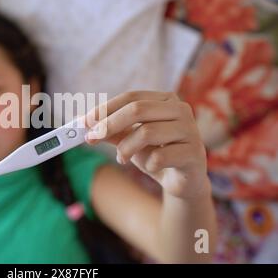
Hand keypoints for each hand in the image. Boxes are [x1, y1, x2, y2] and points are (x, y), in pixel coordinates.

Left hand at [84, 91, 209, 199]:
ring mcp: (190, 130)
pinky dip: (148, 164)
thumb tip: (82, 122)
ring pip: (146, 132)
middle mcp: (180, 109)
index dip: (105, 108)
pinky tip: (151, 167)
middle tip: (91, 138)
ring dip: (126, 148)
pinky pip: (160, 157)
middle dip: (109, 124)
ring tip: (121, 158)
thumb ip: (110, 131)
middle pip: (137, 109)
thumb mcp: (130, 140)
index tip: (84, 122)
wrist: (183, 181)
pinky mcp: (195, 153)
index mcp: (165, 100)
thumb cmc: (156, 154)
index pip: (131, 97)